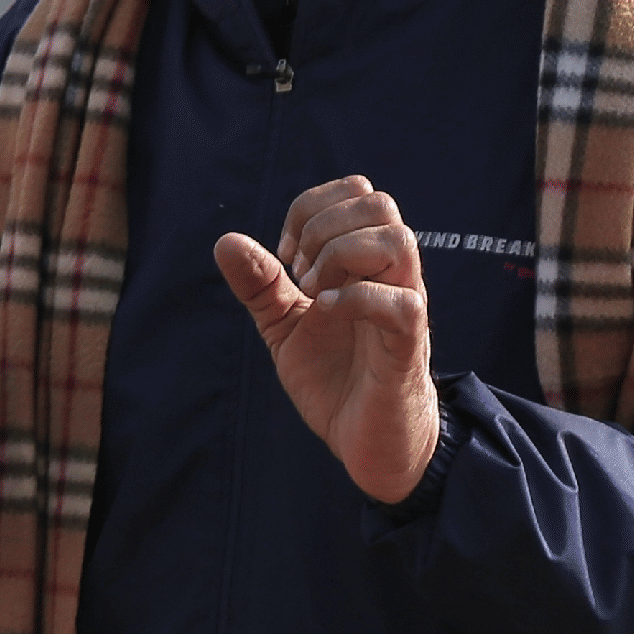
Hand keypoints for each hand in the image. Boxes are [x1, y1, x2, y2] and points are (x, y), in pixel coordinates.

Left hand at [213, 176, 439, 505]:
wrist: (366, 442)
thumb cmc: (335, 378)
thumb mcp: (284, 327)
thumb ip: (260, 285)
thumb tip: (225, 241)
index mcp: (365, 264)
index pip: (356, 191)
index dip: (309, 209)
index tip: (283, 255)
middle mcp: (391, 276)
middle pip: (380, 205)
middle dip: (322, 227)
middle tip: (297, 272)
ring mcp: (405, 307)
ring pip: (399, 241)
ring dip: (340, 256)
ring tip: (312, 292)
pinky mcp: (407, 346)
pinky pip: (401, 302)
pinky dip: (354, 298)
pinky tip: (324, 312)